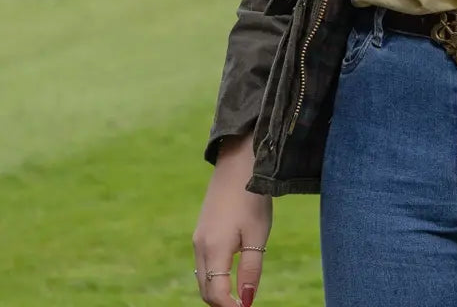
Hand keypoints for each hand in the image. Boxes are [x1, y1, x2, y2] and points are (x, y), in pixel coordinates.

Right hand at [193, 133, 271, 306]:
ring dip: (217, 289)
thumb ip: (251, 269)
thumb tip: (247, 301)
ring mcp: (198, 238)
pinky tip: (230, 272)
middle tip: (242, 305)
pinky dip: (215, 274)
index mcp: (214, 249)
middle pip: (206, 289)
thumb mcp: (258, 235)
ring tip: (238, 294)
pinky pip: (203, 263)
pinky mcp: (201, 230)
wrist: (239, 163)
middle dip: (221, 302)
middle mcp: (200, 247)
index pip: (216, 293)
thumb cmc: (252, 199)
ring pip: (203, 276)